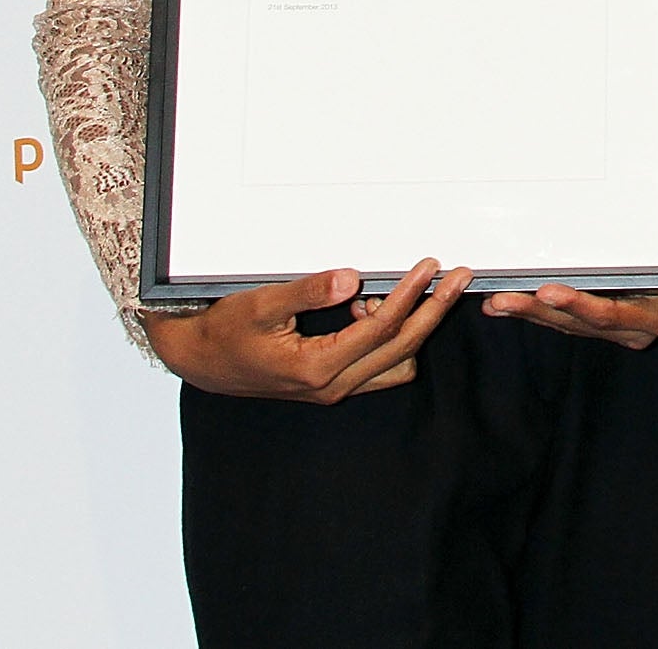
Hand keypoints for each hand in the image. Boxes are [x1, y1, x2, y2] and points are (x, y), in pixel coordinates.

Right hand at [142, 258, 471, 401]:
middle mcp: (330, 386)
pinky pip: (380, 367)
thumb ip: (308, 292)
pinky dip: (391, 339)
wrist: (200, 361)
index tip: (430, 267)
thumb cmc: (224, 332)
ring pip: (397, 364)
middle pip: (401, 349)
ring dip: (414, 328)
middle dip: (433, 311)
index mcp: (315, 368)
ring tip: (414, 287)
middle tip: (458, 278)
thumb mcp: (260, 305)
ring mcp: (334, 389)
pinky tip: (374, 306)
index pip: (379, 330)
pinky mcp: (333, 384)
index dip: (409, 295)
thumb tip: (351, 278)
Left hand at [481, 199, 657, 348]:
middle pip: (580, 323)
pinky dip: (533, 309)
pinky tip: (503, 303)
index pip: (613, 314)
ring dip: (530, 313)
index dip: (580, 306)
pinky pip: (562, 317)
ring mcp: (613, 323)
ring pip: (565, 323)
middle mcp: (634, 326)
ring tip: (496, 300)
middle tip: (506, 297)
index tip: (550, 291)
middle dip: (540, 312)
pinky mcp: (597, 315)